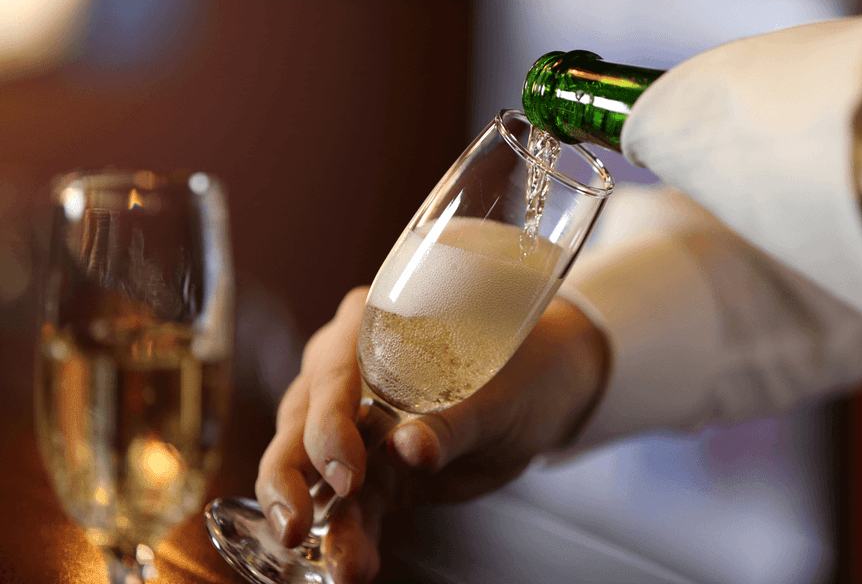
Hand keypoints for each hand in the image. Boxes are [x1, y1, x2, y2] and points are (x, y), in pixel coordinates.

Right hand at [255, 286, 608, 582]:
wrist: (546, 390)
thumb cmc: (523, 366)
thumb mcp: (499, 392)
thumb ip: (453, 420)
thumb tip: (410, 449)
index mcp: (373, 326)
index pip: (332, 370)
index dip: (329, 421)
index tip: (348, 470)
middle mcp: (348, 370)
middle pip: (301, 418)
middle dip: (291, 475)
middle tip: (295, 524)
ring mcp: (354, 422)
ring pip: (311, 467)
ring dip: (316, 518)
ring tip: (340, 566)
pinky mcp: (374, 470)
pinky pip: (349, 503)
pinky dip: (348, 536)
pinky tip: (351, 566)